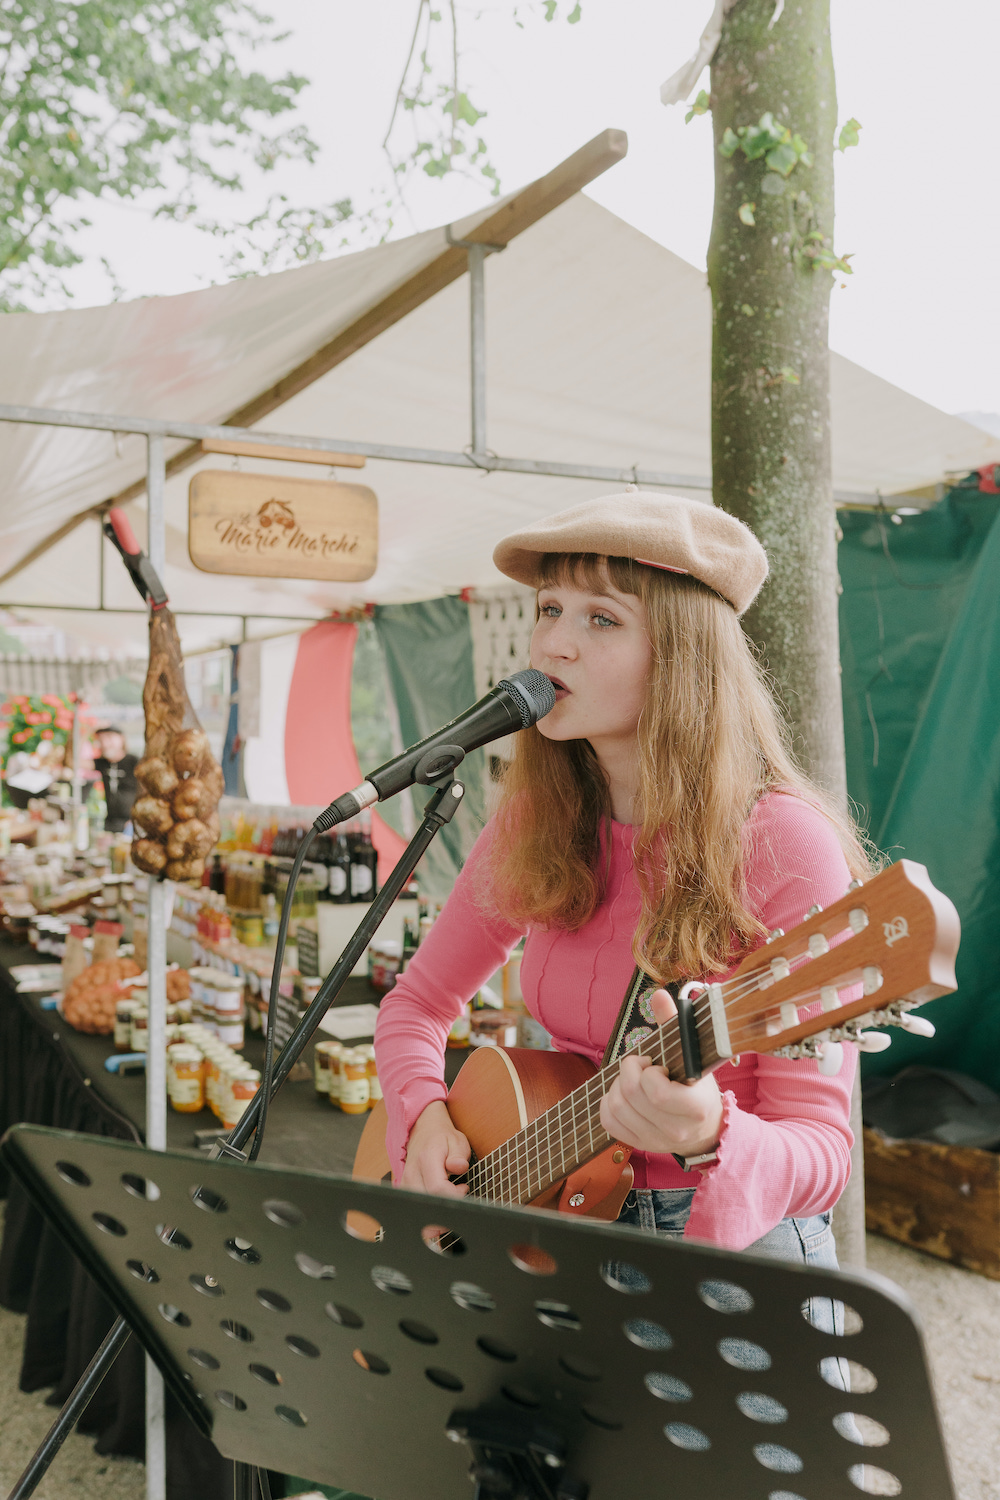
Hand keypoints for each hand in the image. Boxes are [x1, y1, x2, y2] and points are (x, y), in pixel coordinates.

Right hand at [401, 1100, 470, 1196]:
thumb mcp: (457, 1141)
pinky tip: (437, 1196)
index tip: (464, 1187)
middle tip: (457, 1191)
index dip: (454, 1194)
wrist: (424, 1131)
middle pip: (428, 1201)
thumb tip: (459, 1167)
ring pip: (421, 1205)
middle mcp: (412, 1172)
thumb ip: (459, 1156)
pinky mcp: (404, 1187)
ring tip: (448, 1192)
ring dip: (437, 1205)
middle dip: (447, 1202)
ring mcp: (405, 1181)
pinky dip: (428, 1204)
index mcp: (426, 1159)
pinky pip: (416, 1204)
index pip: (437, 1188)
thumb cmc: (443, 1138)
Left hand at [599, 990, 723, 1157]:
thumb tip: (658, 994)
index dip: (648, 1072)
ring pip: (617, 1107)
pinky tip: (621, 1093)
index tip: (655, 1064)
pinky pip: (608, 1123)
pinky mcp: (640, 1144)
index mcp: (695, 1107)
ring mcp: (656, 1141)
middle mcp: (676, 1129)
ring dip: (617, 1085)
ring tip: (632, 1079)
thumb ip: (674, 1024)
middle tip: (640, 1064)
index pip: (658, 1093)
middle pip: (632, 1095)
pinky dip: (607, 1103)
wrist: (704, 1128)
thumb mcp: (692, 1055)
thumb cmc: (697, 1086)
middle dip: (629, 1070)